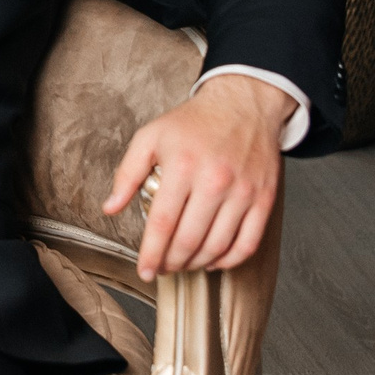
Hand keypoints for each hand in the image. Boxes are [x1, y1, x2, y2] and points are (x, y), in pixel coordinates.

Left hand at [105, 75, 292, 282]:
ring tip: (183, 265)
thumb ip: (127, 173)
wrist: (244, 104)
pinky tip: (213, 260)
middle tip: (161, 269)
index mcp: (183, 166)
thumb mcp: (151, 136)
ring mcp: (243, 192)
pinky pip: (247, 243)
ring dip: (196, 264)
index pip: (162, 223)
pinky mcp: (264, 199)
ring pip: (217, 247)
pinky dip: (228, 260)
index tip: (144, 271)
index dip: (151, 254)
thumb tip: (110, 208)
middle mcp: (215, 181)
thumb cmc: (194, 122)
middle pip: (189, 240)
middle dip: (171, 263)